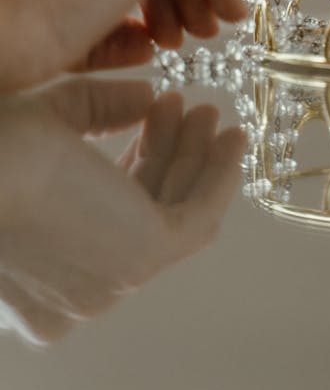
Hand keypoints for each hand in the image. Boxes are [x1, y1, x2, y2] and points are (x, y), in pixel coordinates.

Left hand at [0, 78, 244, 343]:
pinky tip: (232, 136)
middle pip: (143, 212)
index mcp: (37, 274)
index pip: (105, 215)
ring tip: (210, 111)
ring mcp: (109, 282)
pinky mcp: (140, 258)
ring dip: (197, 158)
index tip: (159, 114)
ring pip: (172, 213)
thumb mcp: (45, 121)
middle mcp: (74, 293)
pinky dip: (219, 174)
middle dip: (171, 154)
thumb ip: (96, 109)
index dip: (140, 159)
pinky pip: (196, 217)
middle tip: (189, 109)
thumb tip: (148, 97)